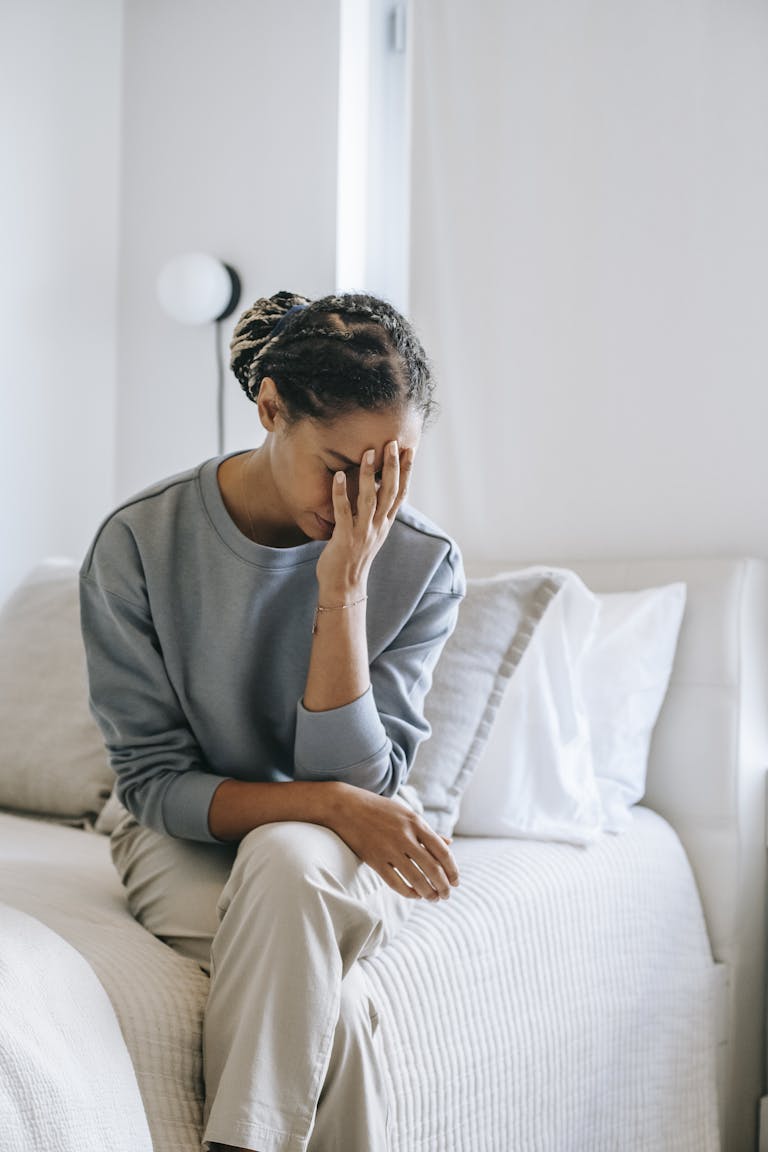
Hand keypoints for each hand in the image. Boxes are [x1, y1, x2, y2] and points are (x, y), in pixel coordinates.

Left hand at [315, 441, 413, 598]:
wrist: (344, 586)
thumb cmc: (354, 558)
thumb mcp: (372, 533)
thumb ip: (376, 514)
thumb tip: (379, 493)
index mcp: (385, 523)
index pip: (401, 493)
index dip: (407, 471)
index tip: (410, 449)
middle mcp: (378, 526)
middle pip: (390, 491)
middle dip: (393, 466)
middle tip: (393, 443)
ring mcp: (363, 532)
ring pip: (370, 498)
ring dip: (370, 475)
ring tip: (369, 452)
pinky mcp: (345, 537)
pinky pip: (344, 511)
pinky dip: (341, 493)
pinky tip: (338, 476)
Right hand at [326, 783, 459, 900]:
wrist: (346, 806)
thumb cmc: (379, 809)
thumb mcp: (406, 814)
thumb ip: (427, 831)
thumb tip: (450, 844)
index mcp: (416, 822)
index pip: (443, 852)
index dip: (453, 870)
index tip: (456, 882)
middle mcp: (405, 836)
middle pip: (433, 868)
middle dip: (443, 886)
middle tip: (447, 895)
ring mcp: (389, 849)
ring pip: (416, 879)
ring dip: (429, 893)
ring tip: (433, 898)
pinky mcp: (374, 860)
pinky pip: (396, 883)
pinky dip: (409, 893)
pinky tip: (415, 895)